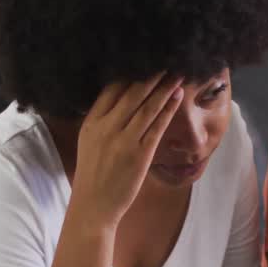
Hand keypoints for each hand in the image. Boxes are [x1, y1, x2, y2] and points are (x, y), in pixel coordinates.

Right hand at [69, 74, 183, 228]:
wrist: (92, 207)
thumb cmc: (93, 175)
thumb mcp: (89, 142)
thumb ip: (102, 121)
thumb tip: (120, 101)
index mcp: (91, 122)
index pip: (111, 89)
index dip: (130, 72)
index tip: (145, 60)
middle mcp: (106, 128)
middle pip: (132, 93)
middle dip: (151, 74)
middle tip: (167, 59)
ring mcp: (123, 141)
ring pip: (147, 107)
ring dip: (164, 87)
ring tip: (177, 73)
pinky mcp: (139, 155)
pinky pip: (157, 126)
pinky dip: (168, 109)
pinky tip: (177, 96)